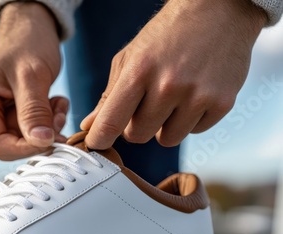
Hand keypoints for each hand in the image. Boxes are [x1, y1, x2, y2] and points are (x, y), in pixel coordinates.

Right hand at [0, 2, 66, 159]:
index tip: (52, 140)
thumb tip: (41, 142)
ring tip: (59, 103)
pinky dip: (49, 120)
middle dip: (40, 135)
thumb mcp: (32, 75)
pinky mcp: (13, 113)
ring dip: (48, 126)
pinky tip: (56, 102)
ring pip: (27, 138)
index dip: (26, 148)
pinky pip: (34, 129)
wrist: (31, 26)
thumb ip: (34, 111)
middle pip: (13, 143)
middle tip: (58, 116)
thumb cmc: (26, 41)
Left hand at [81, 0, 266, 148]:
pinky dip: (190, 120)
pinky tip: (193, 95)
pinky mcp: (222, 102)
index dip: (99, 139)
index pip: (111, 122)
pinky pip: (194, 132)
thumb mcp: (130, 58)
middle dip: (136, 126)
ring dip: (164, 126)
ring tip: (170, 99)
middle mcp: (168, 85)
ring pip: (167, 140)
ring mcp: (197, 95)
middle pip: (137, 136)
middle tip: (144, 105)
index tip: (95, 144)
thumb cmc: (167, 35)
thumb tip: (89, 127)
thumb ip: (109, 95)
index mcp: (139, 71)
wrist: (218, 11)